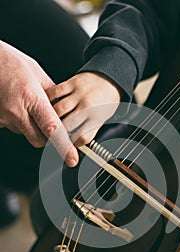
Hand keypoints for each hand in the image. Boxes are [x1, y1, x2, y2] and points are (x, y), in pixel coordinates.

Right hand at [0, 41, 77, 166]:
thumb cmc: (10, 63)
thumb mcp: (38, 74)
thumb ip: (53, 95)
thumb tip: (64, 109)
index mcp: (32, 98)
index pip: (52, 129)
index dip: (64, 146)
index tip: (72, 158)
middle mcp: (17, 111)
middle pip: (40, 140)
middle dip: (48, 137)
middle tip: (49, 124)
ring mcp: (4, 118)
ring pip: (26, 133)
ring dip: (31, 126)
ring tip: (26, 105)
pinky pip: (13, 127)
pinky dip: (19, 121)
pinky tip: (16, 105)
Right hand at [46, 72, 120, 157]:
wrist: (109, 80)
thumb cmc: (104, 103)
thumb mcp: (100, 120)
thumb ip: (86, 131)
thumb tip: (72, 145)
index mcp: (97, 119)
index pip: (82, 137)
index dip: (72, 145)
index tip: (66, 146)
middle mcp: (88, 107)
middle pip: (67, 125)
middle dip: (57, 132)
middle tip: (52, 135)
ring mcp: (80, 94)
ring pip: (58, 110)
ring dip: (50, 117)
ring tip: (47, 121)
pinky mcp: (72, 83)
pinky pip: (55, 93)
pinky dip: (47, 100)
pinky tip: (46, 105)